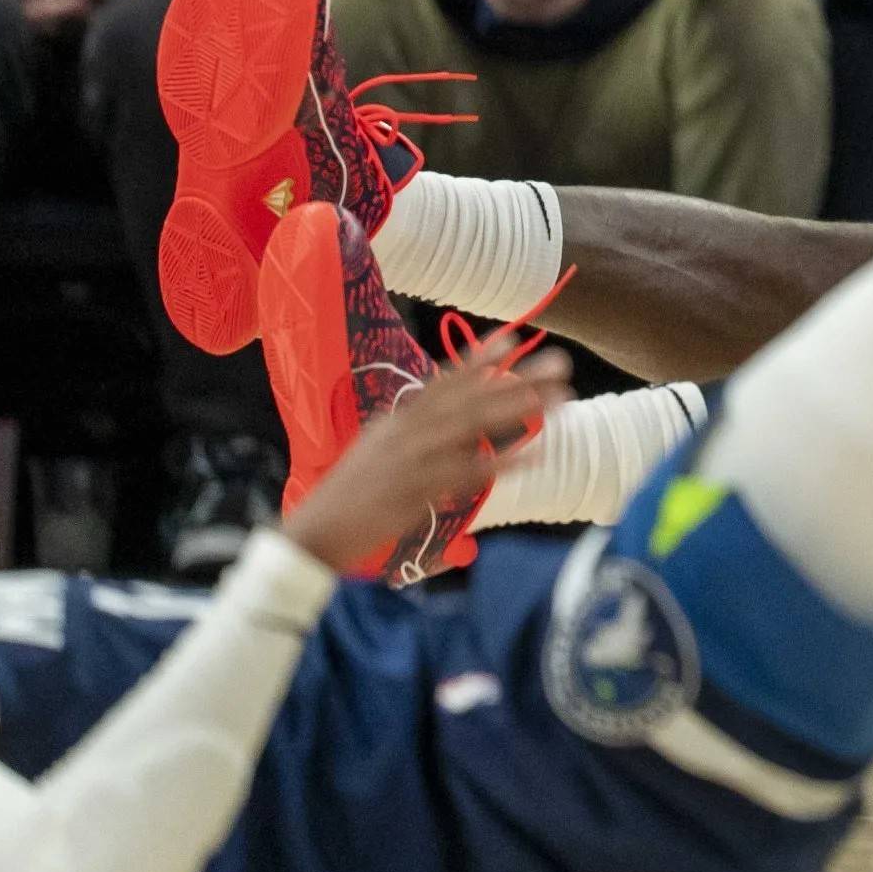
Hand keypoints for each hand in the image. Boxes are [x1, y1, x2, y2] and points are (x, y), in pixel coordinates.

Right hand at [279, 339, 572, 574]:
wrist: (312, 533)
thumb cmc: (346, 497)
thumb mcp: (376, 451)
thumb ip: (408, 431)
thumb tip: (437, 414)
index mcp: (396, 422)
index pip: (443, 383)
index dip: (478, 360)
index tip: (513, 338)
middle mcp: (406, 433)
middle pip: (471, 398)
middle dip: (518, 379)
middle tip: (561, 363)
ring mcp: (412, 460)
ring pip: (474, 427)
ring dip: (520, 410)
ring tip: (561, 399)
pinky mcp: (416, 492)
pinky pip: (468, 473)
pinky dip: (503, 463)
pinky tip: (537, 455)